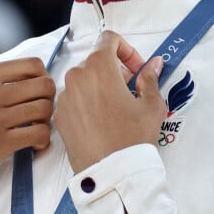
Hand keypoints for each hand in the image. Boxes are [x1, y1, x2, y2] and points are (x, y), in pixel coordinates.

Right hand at [0, 58, 54, 192]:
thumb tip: (36, 75)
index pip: (32, 64)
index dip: (43, 77)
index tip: (37, 92)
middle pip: (43, 84)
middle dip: (48, 99)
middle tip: (41, 112)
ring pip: (44, 108)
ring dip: (47, 121)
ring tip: (36, 129)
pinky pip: (39, 134)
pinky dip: (43, 140)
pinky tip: (33, 145)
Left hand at [54, 31, 166, 173]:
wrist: (112, 174)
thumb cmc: (133, 139)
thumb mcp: (151, 105)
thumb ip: (150, 78)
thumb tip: (154, 64)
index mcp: (99, 68)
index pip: (108, 39)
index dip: (126, 49)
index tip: (135, 68)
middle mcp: (76, 78)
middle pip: (95, 60)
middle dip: (115, 70)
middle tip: (130, 90)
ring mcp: (64, 97)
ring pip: (83, 80)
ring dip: (99, 86)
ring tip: (116, 108)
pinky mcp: (59, 116)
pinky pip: (73, 99)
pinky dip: (87, 102)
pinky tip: (102, 121)